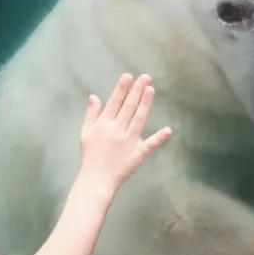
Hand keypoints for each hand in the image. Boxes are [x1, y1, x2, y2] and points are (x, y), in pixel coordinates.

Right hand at [79, 73, 171, 194]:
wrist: (96, 179)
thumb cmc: (90, 155)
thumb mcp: (85, 133)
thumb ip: (91, 114)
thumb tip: (94, 96)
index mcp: (104, 124)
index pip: (115, 102)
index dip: (122, 88)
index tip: (129, 76)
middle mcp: (117, 130)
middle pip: (129, 106)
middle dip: (137, 90)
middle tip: (145, 77)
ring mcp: (129, 141)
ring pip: (139, 119)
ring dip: (146, 104)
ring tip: (151, 89)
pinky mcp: (138, 153)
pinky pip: (150, 144)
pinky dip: (159, 138)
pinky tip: (168, 130)